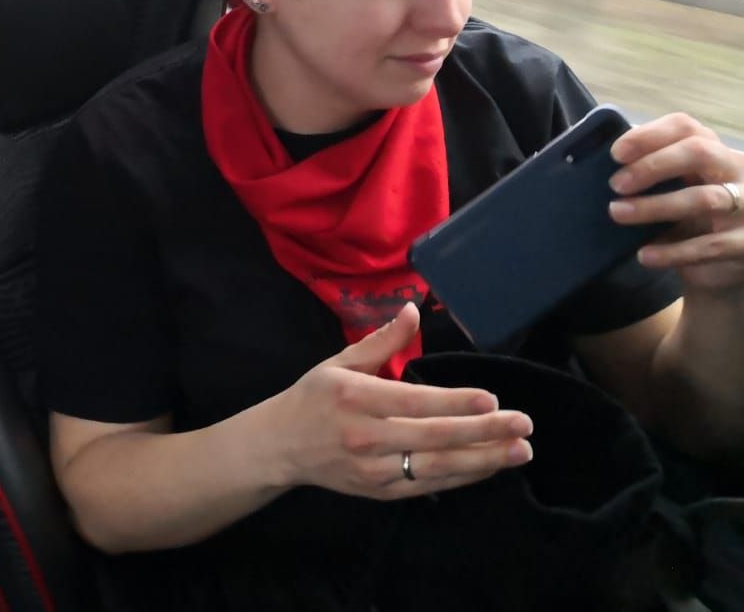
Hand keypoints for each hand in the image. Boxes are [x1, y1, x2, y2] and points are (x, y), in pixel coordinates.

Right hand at [270, 304, 533, 499]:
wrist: (278, 447)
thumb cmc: (312, 398)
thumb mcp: (338, 363)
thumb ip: (380, 341)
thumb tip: (413, 310)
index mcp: (355, 397)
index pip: (413, 402)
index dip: (455, 403)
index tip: (492, 399)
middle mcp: (366, 436)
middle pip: (434, 437)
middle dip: (484, 432)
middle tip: (523, 424)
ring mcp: (374, 469)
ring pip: (438, 467)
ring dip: (484, 460)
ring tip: (520, 451)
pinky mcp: (380, 492)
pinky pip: (429, 485)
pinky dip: (462, 477)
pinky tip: (488, 466)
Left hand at [609, 113, 743, 295]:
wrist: (727, 264)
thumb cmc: (693, 217)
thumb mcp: (678, 190)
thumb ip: (654, 175)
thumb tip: (603, 167)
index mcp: (715, 151)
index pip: (686, 127)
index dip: (649, 135)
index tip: (616, 153)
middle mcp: (738, 171)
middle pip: (699, 152)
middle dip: (652, 165)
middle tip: (616, 185)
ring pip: (703, 198)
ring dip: (655, 206)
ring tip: (618, 213)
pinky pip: (710, 245)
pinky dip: (673, 251)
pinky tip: (644, 255)